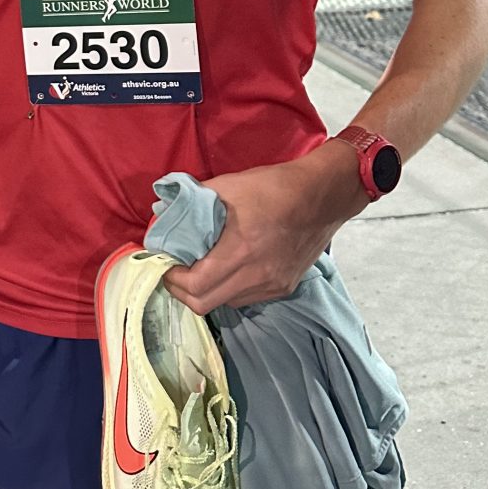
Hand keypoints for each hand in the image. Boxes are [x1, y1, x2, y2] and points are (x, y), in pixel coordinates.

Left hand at [161, 145, 366, 314]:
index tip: (165, 264)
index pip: (195, 286)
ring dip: (207, 290)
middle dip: (183, 290)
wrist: (323, 195)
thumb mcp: (227, 185)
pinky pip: (246, 298)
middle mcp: (257, 275)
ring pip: (226, 303)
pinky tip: (228, 267)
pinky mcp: (284, 287)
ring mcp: (272, 285)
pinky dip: (229, 288)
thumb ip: (192, 202)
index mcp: (241, 249)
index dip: (172, 279)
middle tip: (175, 271)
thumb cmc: (274, 186)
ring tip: (200, 267)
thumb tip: (165, 213)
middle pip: (205, 304)